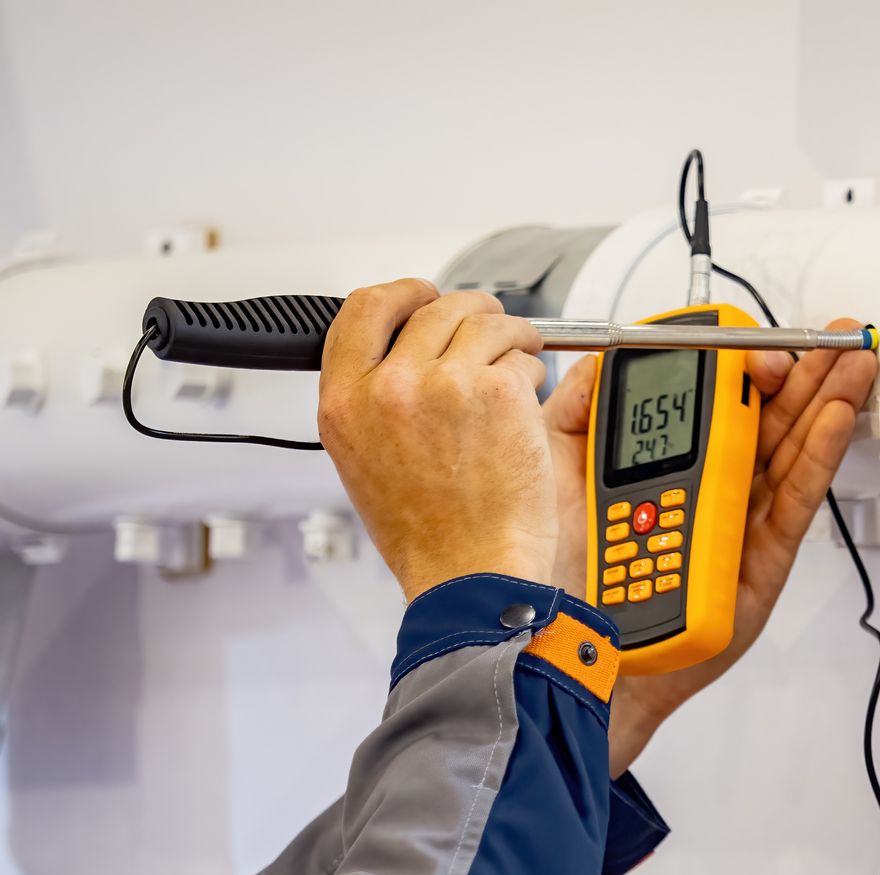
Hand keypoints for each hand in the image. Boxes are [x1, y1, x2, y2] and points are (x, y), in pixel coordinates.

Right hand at [317, 280, 553, 600]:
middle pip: (434, 308)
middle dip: (472, 312)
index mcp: (346, 403)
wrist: (472, 575)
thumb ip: (377, 400)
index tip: (423, 294)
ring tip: (522, 363)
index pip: (364, 310)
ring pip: (486, 323)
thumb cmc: (430, 537)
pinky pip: (522, 357)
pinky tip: (528, 407)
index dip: (400, 294)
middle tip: (495, 329)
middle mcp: (389, 386)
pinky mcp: (497, 391)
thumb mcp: (367, 465)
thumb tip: (403, 356)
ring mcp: (445, 384)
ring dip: (512, 338)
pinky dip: (533, 373)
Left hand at [539, 319, 878, 774]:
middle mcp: (712, 488)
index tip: (756, 342)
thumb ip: (584, 408)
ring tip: (856, 362)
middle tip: (839, 337)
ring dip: (828, 401)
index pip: (721, 398)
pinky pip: (791, 503)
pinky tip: (835, 418)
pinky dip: (817, 458)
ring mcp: (740, 524)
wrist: (564, 645)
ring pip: (792, 451)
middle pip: (770, 418)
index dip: (744, 365)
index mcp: (671, 462)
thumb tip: (609, 355)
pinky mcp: (760, 563)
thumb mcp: (562, 468)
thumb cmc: (565, 571)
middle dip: (808, 373)